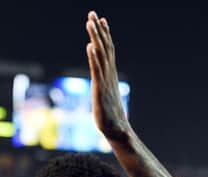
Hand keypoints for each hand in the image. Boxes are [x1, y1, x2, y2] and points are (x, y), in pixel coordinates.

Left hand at [85, 11, 130, 141]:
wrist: (117, 131)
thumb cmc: (111, 118)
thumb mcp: (105, 97)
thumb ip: (103, 87)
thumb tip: (101, 77)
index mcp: (110, 75)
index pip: (108, 50)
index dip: (104, 35)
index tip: (101, 19)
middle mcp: (109, 75)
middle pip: (104, 48)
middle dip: (98, 31)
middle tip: (93, 14)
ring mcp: (105, 82)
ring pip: (101, 55)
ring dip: (95, 38)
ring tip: (90, 22)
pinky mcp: (100, 90)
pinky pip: (97, 71)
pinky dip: (94, 58)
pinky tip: (90, 47)